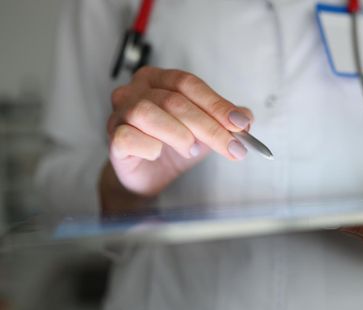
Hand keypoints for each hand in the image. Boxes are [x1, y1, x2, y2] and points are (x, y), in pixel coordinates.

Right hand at [105, 67, 253, 196]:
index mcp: (159, 79)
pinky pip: (128, 136)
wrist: (148, 174)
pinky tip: (158, 154)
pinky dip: (149, 147)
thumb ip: (226, 121)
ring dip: (178, 135)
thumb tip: (246, 118)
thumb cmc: (174, 145)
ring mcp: (120, 112)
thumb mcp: (207, 132)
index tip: (240, 124)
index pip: (189, 84)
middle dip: (209, 127)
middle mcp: (135, 89)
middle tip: (232, 148)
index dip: (216, 104)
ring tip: (190, 150)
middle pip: (174, 101)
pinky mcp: (113, 136)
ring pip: (148, 113)